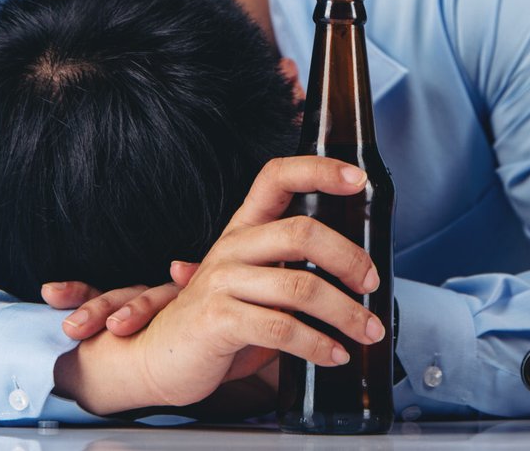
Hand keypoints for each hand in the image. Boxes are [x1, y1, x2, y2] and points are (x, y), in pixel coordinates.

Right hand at [52, 156, 386, 415]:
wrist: (157, 359)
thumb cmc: (217, 322)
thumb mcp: (254, 286)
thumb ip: (292, 272)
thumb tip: (358, 273)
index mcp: (243, 230)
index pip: (277, 177)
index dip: (318, 170)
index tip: (358, 179)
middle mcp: (232, 247)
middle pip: (302, 232)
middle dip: (349, 259)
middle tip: (372, 284)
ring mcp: (221, 282)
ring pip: (300, 288)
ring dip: (346, 313)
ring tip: (367, 330)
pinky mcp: (217, 321)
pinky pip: (281, 329)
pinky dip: (318, 345)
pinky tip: (334, 355)